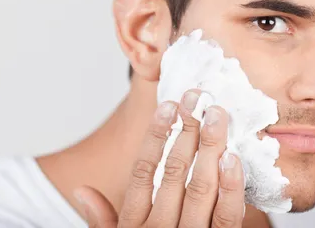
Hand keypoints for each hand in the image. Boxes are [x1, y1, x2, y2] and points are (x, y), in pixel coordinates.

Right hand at [74, 90, 244, 227]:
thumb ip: (102, 221)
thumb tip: (81, 191)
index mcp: (133, 225)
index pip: (143, 172)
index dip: (156, 137)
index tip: (168, 106)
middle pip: (174, 172)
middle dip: (187, 131)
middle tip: (198, 98)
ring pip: (201, 188)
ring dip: (210, 149)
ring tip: (218, 115)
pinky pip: (227, 218)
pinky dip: (231, 188)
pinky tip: (233, 158)